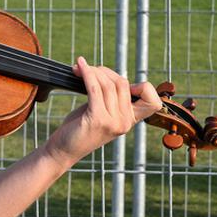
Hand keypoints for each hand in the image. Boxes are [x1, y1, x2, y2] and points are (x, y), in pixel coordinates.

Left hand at [44, 57, 161, 166]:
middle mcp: (125, 122)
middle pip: (123, 83)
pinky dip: (87, 74)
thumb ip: (111, 97)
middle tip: (89, 70)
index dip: (144, 87)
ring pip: (108, 84)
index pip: (152, 100)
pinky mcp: (98, 119)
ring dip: (92, 71)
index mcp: (130, 121)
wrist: (64, 149)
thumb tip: (107, 72)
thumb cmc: (81, 127)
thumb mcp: (102, 111)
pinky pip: (95, 88)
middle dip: (105, 72)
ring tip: (80, 69)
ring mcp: (113, 122)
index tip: (120, 82)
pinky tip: (79, 66)